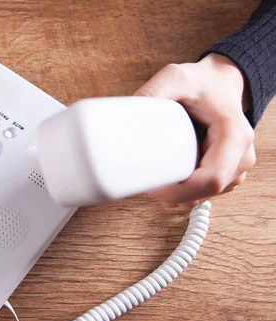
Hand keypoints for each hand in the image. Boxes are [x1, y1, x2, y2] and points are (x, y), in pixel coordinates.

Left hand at [134, 53, 255, 207]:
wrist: (219, 81)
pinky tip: (171, 174)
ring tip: (158, 170)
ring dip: (178, 192)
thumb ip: (151, 93)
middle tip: (146, 180)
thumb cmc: (201, 82)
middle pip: (205, 192)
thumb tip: (125, 119)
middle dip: (172, 193)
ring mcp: (237, 167)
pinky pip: (204, 193)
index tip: (153, 187)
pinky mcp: (228, 173)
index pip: (211, 180)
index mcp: (234, 135)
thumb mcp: (174, 78)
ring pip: (203, 196)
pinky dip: (184, 190)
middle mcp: (242, 155)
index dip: (179, 191)